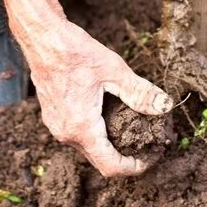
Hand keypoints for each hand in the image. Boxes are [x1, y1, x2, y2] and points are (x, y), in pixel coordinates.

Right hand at [23, 19, 173, 176]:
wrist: (42, 38)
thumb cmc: (75, 52)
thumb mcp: (114, 70)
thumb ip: (140, 92)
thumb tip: (164, 106)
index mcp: (81, 127)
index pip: (110, 166)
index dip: (134, 168)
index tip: (149, 157)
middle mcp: (66, 133)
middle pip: (100, 160)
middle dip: (125, 156)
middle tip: (147, 142)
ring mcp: (56, 126)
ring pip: (88, 148)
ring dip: (110, 144)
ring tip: (132, 128)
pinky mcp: (53, 117)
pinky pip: (78, 135)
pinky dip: (96, 132)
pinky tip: (110, 114)